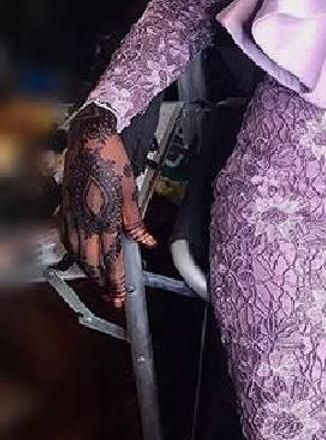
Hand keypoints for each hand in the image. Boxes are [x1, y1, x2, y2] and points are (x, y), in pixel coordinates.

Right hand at [59, 104, 155, 308]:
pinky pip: (67, 240)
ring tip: (100, 282)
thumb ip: (135, 220)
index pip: (111, 259)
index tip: (120, 297)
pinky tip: (81, 256)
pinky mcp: (65, 210)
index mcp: (105, 218)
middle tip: (111, 298)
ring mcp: (72, 217)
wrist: (89, 141)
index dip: (115, 281)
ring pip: (78, 254)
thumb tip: (147, 241)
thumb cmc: (112, 161)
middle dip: (102, 283)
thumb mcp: (131, 190)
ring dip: (89, 271)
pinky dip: (75, 253)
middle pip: (92, 263)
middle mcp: (86, 222)